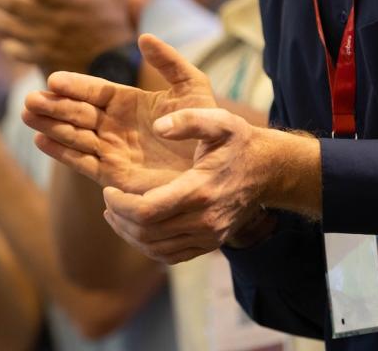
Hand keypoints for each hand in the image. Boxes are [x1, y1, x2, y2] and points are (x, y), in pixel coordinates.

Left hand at [0, 0, 137, 74]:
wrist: (122, 62)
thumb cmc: (117, 23)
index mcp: (68, 1)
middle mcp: (53, 20)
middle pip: (16, 5)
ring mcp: (49, 41)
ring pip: (13, 28)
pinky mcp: (49, 59)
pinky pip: (23, 52)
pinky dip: (11, 46)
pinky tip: (2, 40)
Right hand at [22, 34, 215, 193]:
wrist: (217, 166)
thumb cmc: (208, 124)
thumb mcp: (193, 86)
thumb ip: (170, 61)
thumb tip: (143, 37)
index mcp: (128, 101)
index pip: (94, 90)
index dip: (74, 85)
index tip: (54, 80)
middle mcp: (114, 124)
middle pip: (77, 111)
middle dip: (53, 105)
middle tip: (29, 99)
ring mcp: (111, 149)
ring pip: (74, 135)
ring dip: (50, 126)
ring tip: (28, 116)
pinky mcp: (112, 175)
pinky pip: (82, 162)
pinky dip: (61, 153)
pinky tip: (40, 141)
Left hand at [101, 109, 319, 263]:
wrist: (269, 170)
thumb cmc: (239, 142)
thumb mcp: (220, 120)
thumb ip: (189, 120)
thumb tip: (158, 126)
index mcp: (201, 191)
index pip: (147, 212)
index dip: (120, 204)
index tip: (108, 190)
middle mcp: (205, 220)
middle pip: (147, 233)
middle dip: (120, 218)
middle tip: (108, 199)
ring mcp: (209, 236)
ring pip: (155, 249)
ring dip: (129, 234)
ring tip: (116, 213)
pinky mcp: (210, 244)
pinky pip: (170, 256)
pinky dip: (147, 246)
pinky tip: (136, 227)